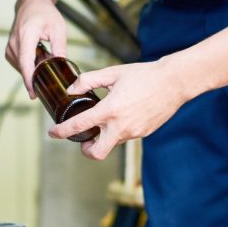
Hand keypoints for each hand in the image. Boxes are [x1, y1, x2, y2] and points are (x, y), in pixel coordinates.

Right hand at [5, 0, 67, 96]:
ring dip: (35, 68)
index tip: (33, 93)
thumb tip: (62, 67)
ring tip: (46, 55)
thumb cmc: (45, 14)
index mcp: (26, 35)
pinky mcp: (10, 51)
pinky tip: (39, 56)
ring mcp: (10, 47)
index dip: (29, 79)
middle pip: (24, 68)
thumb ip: (60, 48)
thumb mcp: (59, 29)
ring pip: (22, 68)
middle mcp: (14, 42)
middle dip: (38, 75)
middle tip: (53, 73)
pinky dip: (30, 65)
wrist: (32, 3)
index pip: (26, 62)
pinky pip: (20, 65)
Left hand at [49, 58, 185, 159]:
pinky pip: (126, 136)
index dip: (62, 131)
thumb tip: (71, 89)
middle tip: (83, 139)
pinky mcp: (144, 133)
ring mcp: (134, 132)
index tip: (53, 132)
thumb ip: (88, 81)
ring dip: (105, 136)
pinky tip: (124, 114)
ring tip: (106, 118)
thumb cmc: (144, 75)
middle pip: (97, 153)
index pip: (79, 126)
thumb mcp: (112, 73)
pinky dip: (119, 130)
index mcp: (110, 110)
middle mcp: (121, 126)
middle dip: (85, 150)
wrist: (174, 82)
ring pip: (112, 142)